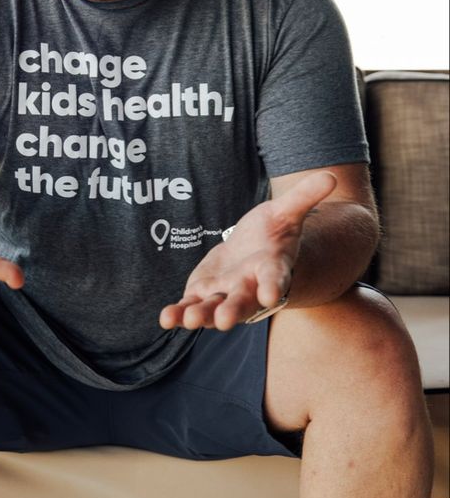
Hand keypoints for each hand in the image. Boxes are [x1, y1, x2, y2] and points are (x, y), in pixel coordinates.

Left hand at [159, 170, 336, 331]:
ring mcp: (225, 294)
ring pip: (213, 308)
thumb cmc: (275, 234)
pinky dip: (179, 313)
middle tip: (224, 320)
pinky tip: (167, 319)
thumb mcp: (288, 212)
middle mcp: (249, 287)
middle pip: (242, 301)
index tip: (271, 295)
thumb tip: (331, 176)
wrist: (257, 253)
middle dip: (233, 310)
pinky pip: (191, 306)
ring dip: (201, 315)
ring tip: (188, 320)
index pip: (275, 278)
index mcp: (272, 269)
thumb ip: (304, 198)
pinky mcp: (203, 293)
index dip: (273, 286)